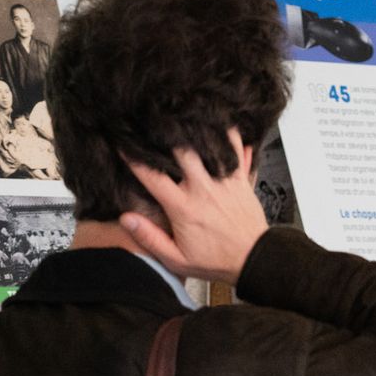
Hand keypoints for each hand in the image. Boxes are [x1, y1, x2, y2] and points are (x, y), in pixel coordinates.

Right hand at [120, 129, 265, 284]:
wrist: (253, 260)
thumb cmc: (215, 260)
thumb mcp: (176, 259)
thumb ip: (150, 238)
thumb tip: (126, 218)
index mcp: (182, 207)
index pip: (153, 177)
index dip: (134, 159)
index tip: (123, 144)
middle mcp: (202, 190)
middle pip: (181, 151)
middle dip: (166, 135)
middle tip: (155, 122)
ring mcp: (223, 182)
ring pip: (208, 146)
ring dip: (195, 130)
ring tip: (183, 116)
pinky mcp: (241, 180)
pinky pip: (236, 150)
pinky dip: (229, 135)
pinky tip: (220, 122)